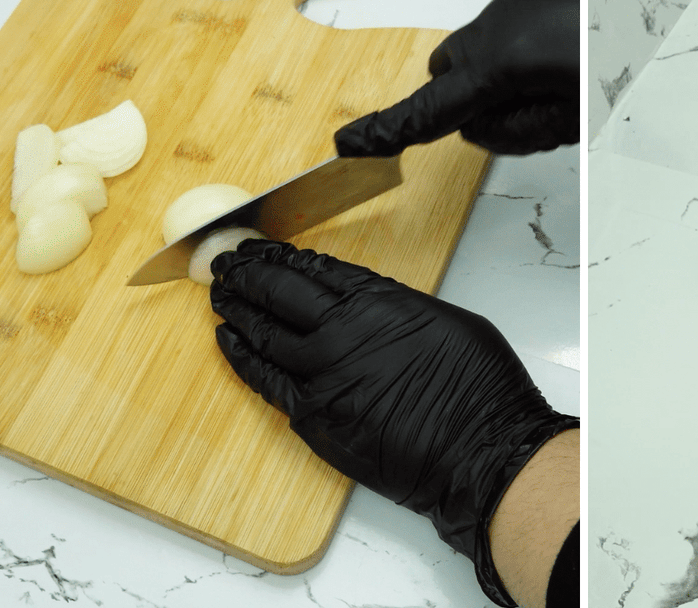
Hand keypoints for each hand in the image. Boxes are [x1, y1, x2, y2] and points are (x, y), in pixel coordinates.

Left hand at [211, 242, 576, 604]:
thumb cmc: (475, 385)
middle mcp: (341, 332)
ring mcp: (322, 377)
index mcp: (377, 301)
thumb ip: (393, 306)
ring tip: (220, 293)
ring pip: (265, 335)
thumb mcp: (440, 318)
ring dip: (238, 310)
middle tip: (225, 261)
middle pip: (280, 294)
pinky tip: (228, 340)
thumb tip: (370, 306)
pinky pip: (266, 380)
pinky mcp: (313, 419)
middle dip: (249, 274)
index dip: (282, 257)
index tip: (260, 247)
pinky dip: (242, 357)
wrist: (477, 450)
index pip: (315, 269)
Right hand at [336, 0, 577, 155]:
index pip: (428, 109)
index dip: (387, 132)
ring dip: (509, 67)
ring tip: (569, 73)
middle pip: (454, 70)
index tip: (349, 147)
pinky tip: (574, 45)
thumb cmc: (626, 50)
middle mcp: (498, 21)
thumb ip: (519, 129)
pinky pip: (513, 19)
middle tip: (537, 110)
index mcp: (502, 61)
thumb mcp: (577, 114)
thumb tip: (480, 127)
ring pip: (485, 44)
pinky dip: (528, 40)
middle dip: (474, 96)